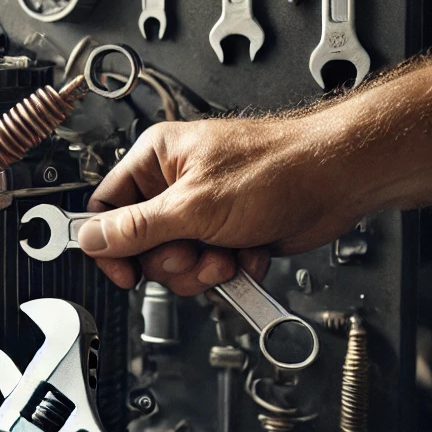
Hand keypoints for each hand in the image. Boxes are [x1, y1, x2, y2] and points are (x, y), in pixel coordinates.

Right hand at [79, 113, 366, 291]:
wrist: (338, 180)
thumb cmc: (279, 168)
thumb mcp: (194, 205)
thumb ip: (137, 227)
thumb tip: (92, 238)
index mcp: (156, 160)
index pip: (106, 209)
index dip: (110, 245)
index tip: (124, 271)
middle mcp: (174, 185)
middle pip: (141, 245)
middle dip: (172, 259)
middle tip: (193, 250)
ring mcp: (200, 212)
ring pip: (175, 263)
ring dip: (203, 267)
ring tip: (226, 252)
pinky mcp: (224, 234)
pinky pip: (207, 268)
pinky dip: (229, 267)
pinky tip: (247, 250)